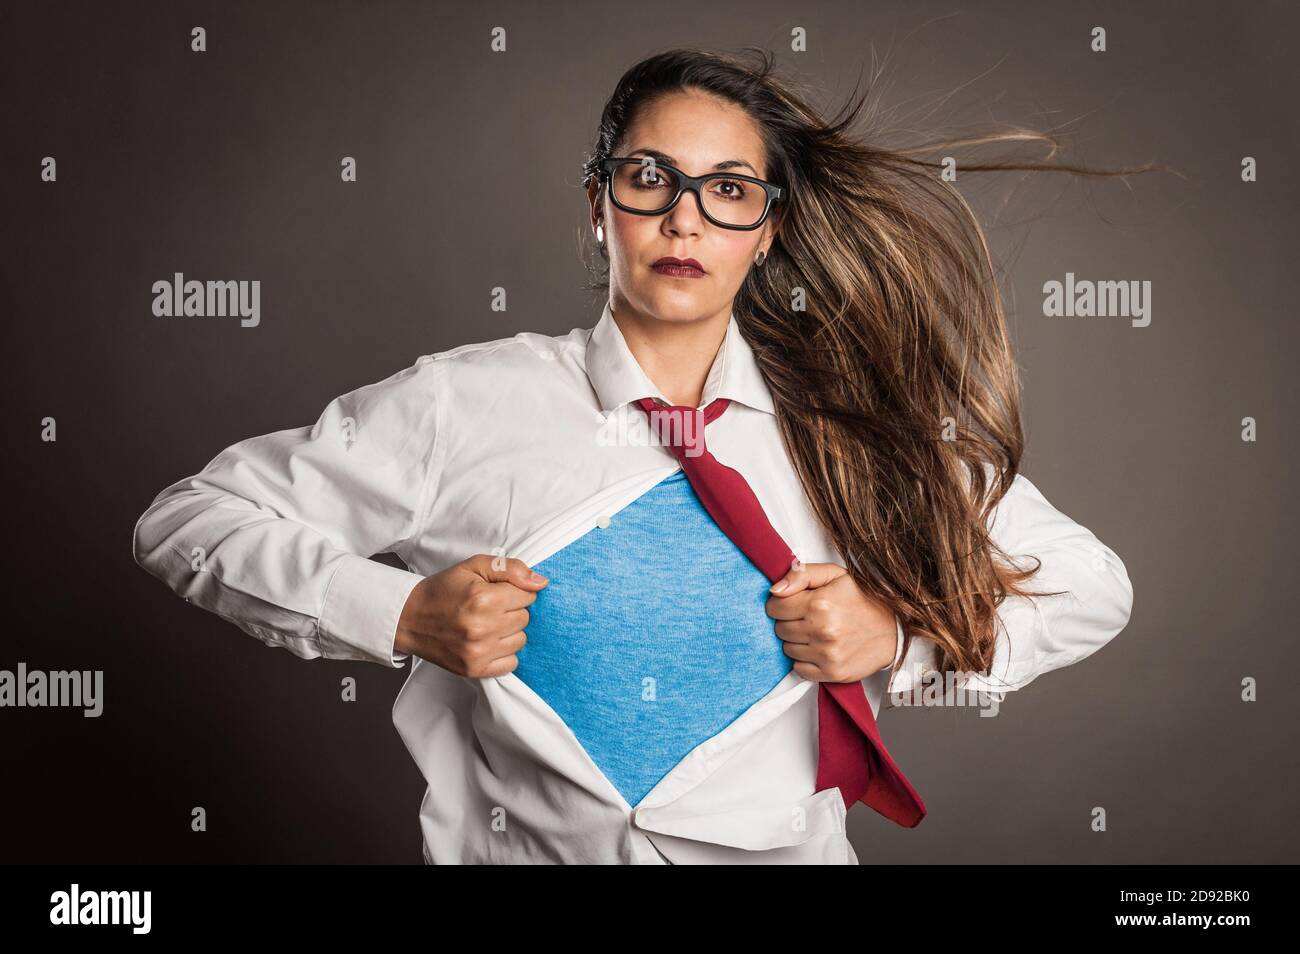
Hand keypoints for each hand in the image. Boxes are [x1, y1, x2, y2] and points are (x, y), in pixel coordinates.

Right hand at [395, 554, 548, 677]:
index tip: (497, 593)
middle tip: (489, 608)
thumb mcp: (473, 566)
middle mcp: (482, 628)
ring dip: (509, 631)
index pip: (527, 596)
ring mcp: (478, 652)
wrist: (409, 618)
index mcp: (483, 599)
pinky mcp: (474, 669)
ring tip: (488, 624)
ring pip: (521, 640)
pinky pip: (511, 663)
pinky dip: (503, 652)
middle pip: (525, 618)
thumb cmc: (443, 590)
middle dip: (511, 610)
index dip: (514, 592)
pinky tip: (488, 642)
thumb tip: (541, 583)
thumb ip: (510, 569)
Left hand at [765, 562, 896, 682]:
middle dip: (788, 622)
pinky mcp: (832, 673)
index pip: (774, 607)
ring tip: (815, 632)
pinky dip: (804, 661)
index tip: (792, 604)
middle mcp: (822, 629)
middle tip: (807, 618)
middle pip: (779, 629)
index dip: (779, 604)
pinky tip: (818, 649)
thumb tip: (774, 590)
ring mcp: (827, 654)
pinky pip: (798, 670)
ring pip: (787, 649)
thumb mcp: (835, 575)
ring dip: (796, 641)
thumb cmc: (863, 599)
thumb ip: (802, 574)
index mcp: (820, 603)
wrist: (895, 628)